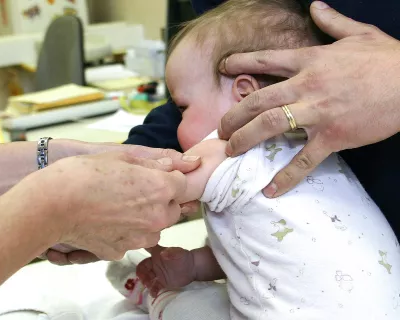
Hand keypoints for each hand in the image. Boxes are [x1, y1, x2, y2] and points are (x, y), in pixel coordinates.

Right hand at [26, 151, 199, 260]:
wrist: (52, 204)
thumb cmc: (84, 174)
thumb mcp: (121, 157)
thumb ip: (155, 162)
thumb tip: (181, 164)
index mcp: (161, 189)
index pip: (184, 185)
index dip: (169, 178)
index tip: (154, 175)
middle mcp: (157, 217)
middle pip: (173, 209)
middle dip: (162, 200)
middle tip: (135, 189)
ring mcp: (139, 238)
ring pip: (154, 228)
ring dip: (146, 218)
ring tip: (118, 205)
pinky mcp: (120, 251)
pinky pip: (132, 240)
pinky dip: (124, 232)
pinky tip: (105, 220)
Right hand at [137, 246, 195, 296]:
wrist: (193, 268)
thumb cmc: (184, 257)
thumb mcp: (179, 253)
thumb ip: (170, 253)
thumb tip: (162, 254)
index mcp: (156, 254)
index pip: (146, 249)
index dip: (138, 249)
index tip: (133, 253)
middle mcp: (154, 263)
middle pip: (143, 267)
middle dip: (141, 273)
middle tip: (144, 279)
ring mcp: (157, 273)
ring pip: (147, 277)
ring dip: (145, 282)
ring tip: (149, 286)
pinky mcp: (162, 282)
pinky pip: (154, 286)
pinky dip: (153, 290)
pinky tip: (154, 294)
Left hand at [217, 1, 399, 196]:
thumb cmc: (387, 58)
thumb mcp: (358, 34)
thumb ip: (332, 22)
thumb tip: (316, 5)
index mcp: (310, 61)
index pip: (266, 60)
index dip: (240, 63)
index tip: (222, 68)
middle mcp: (306, 86)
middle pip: (258, 100)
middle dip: (234, 115)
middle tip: (220, 129)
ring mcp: (317, 113)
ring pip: (270, 126)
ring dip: (245, 139)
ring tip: (230, 150)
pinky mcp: (332, 137)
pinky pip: (303, 160)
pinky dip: (286, 177)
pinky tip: (270, 190)